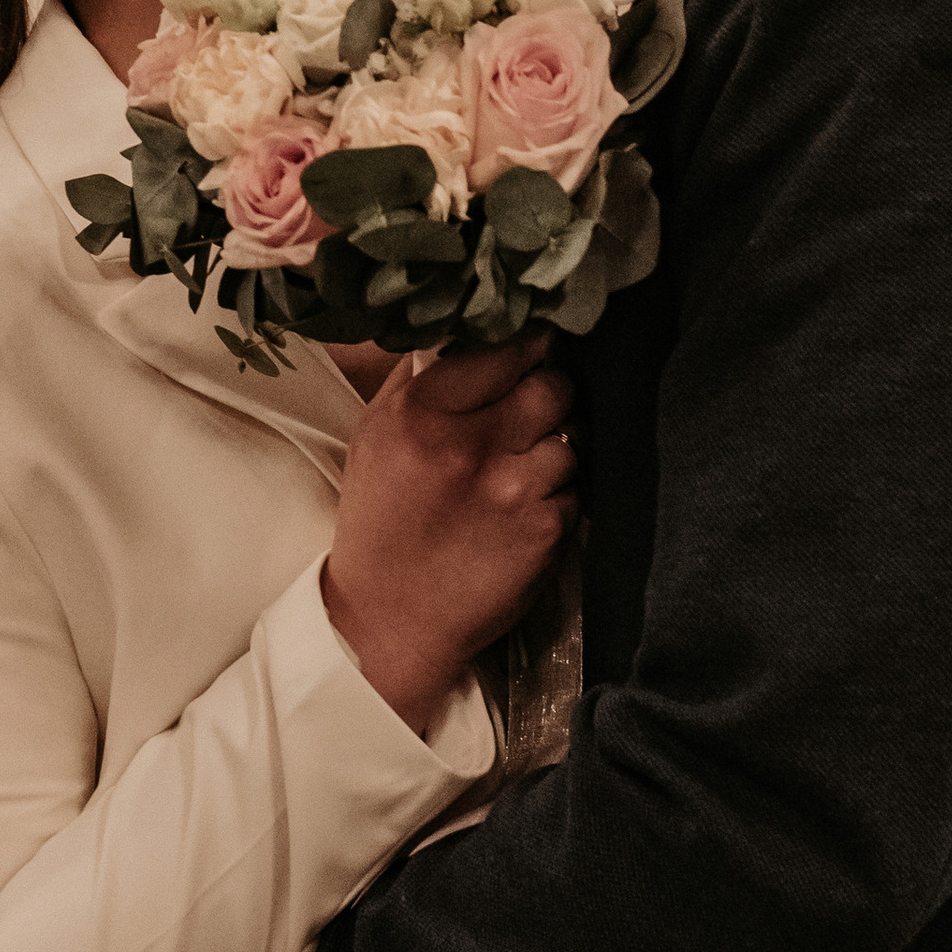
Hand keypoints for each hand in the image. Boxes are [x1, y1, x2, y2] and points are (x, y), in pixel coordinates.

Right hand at [323, 334, 576, 733]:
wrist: (389, 621)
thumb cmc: (381, 522)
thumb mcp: (375, 437)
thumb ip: (417, 380)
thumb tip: (468, 330)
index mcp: (420, 412)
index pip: (503, 349)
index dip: (527, 346)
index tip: (536, 348)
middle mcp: (469, 445)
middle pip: (551, 385)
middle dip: (548, 395)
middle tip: (531, 413)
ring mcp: (513, 489)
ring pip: (572, 438)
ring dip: (554, 450)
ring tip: (520, 472)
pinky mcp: (545, 531)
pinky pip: (576, 489)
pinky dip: (557, 496)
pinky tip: (523, 513)